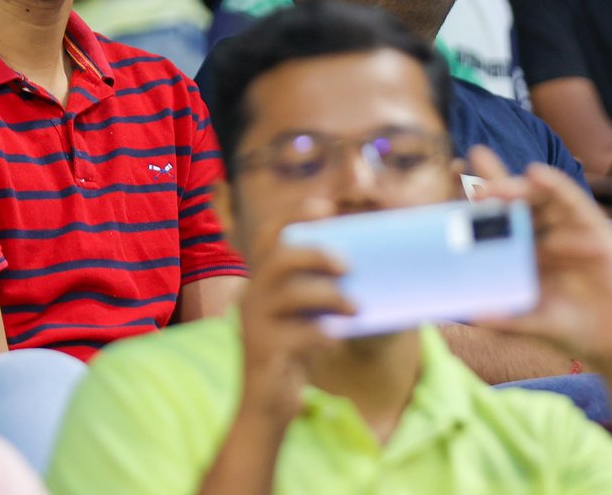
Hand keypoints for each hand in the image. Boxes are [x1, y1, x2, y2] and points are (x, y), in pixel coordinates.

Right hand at [236, 199, 351, 423]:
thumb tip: (361, 266)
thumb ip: (318, 290)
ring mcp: (254, 323)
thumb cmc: (293, 353)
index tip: (325, 205)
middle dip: (315, 253)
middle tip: (347, 263)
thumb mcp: (303, 315)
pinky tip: (336, 339)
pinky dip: (320, 333)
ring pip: (289, 293)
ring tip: (356, 307)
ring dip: (328, 295)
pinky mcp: (264, 352)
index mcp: (259, 281)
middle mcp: (251, 295)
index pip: (267, 235)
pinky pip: (296, 335)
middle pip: (277, 256)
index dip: (293, 215)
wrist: (268, 407)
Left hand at [469, 146, 611, 373]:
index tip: (448, 180)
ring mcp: (565, 227)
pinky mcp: (593, 227)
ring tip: (495, 186)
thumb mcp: (532, 320)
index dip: (472, 198)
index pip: (493, 216)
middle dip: (491, 185)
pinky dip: (554, 184)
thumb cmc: (570, 327)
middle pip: (512, 200)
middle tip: (469, 182)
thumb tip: (471, 315)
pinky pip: (572, 200)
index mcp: (519, 248)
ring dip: (515, 186)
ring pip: (537, 196)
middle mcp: (540, 232)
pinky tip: (537, 174)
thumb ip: (505, 317)